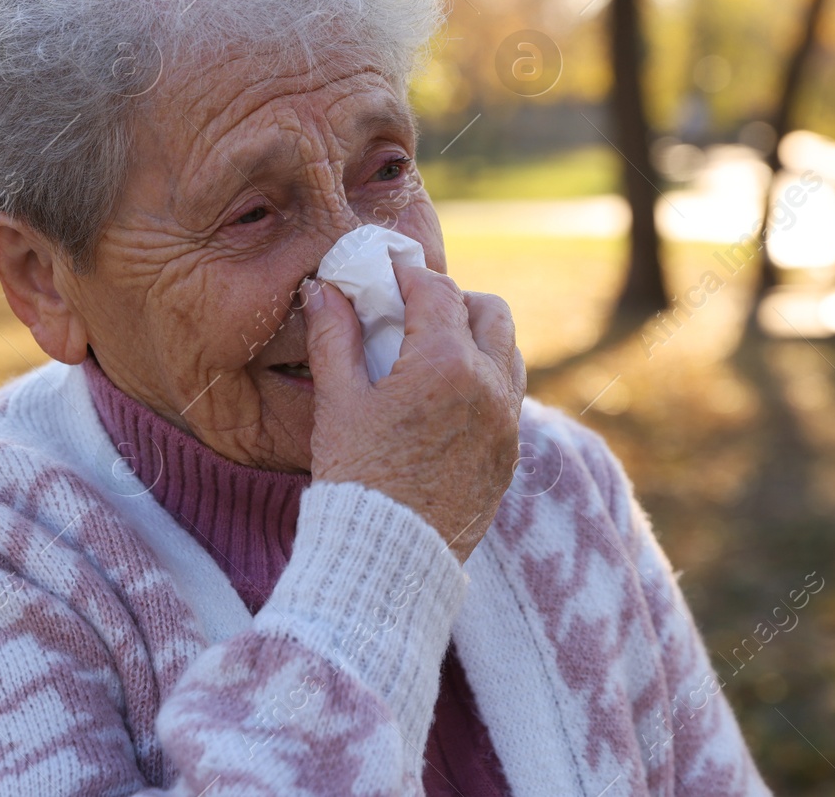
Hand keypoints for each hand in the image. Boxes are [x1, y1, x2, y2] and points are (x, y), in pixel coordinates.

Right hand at [302, 263, 526, 562]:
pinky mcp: (510, 455)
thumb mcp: (337, 403)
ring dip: (476, 338)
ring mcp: (506, 423)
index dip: (409, 275)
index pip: (438, 291)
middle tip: (413, 313)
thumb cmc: (356, 480)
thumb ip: (334, 337)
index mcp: (445, 365)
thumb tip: (325, 289)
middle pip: (490, 311)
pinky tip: (446, 397)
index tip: (386, 276)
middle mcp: (489, 387)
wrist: (388, 560)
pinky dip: (485, 379)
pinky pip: (510, 396)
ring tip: (431, 353)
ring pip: (508, 351)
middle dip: (453, 301)